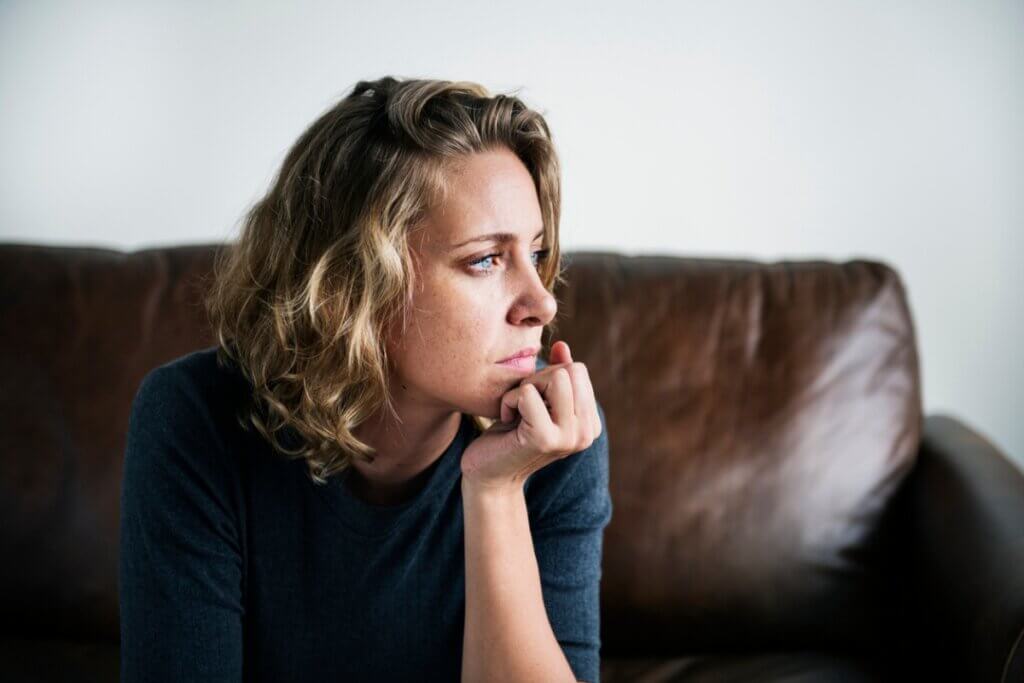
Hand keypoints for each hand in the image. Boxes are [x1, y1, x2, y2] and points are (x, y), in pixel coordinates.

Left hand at [460, 340, 601, 491]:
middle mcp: (586, 433)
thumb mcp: (537, 400)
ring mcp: (569, 437)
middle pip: (570, 370)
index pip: (578, 370)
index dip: (548, 377)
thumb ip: (555, 374)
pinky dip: (510, 400)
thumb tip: (562, 346)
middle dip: (538, 378)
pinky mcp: (545, 439)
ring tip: (517, 411)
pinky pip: (528, 393)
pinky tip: (507, 421)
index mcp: (590, 423)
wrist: (488, 474)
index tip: (533, 403)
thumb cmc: (510, 434)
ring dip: (526, 387)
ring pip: (555, 377)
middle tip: (522, 405)